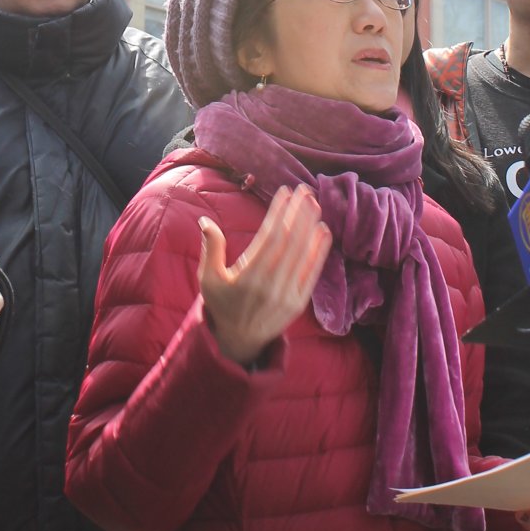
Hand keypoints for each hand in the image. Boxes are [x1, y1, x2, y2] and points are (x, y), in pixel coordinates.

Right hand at [199, 185, 331, 366]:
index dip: (279, 212)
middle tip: (305, 190)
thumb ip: (211, 248)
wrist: (239, 340)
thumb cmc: (222, 304)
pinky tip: (324, 232)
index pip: (269, 237)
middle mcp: (270, 285)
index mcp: (248, 276)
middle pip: (289, 242)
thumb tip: (205, 220)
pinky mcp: (298, 302)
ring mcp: (286, 295)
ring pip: (302, 254)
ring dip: (310, 226)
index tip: (285, 192)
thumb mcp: (208, 278)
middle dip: (298, 213)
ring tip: (314, 204)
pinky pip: (312, 273)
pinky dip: (319, 252)